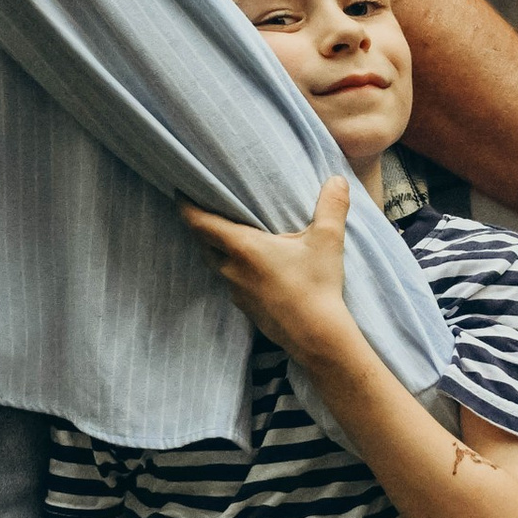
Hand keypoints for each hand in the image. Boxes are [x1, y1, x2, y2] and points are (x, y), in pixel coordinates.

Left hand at [180, 173, 359, 363]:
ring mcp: (237, 292)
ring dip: (220, 250)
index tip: (180, 192)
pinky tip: (254, 268)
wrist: (317, 337)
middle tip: (208, 209)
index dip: (186, 206)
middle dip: (202, 226)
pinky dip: (236, 270)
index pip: (199, 223)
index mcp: (242, 247)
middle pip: (204, 243)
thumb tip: (337, 179)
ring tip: (232, 236)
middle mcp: (231, 269)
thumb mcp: (327, 241)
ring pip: (218, 265)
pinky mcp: (247, 308)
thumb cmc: (317, 286)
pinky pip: (233, 283)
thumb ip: (331, 206)